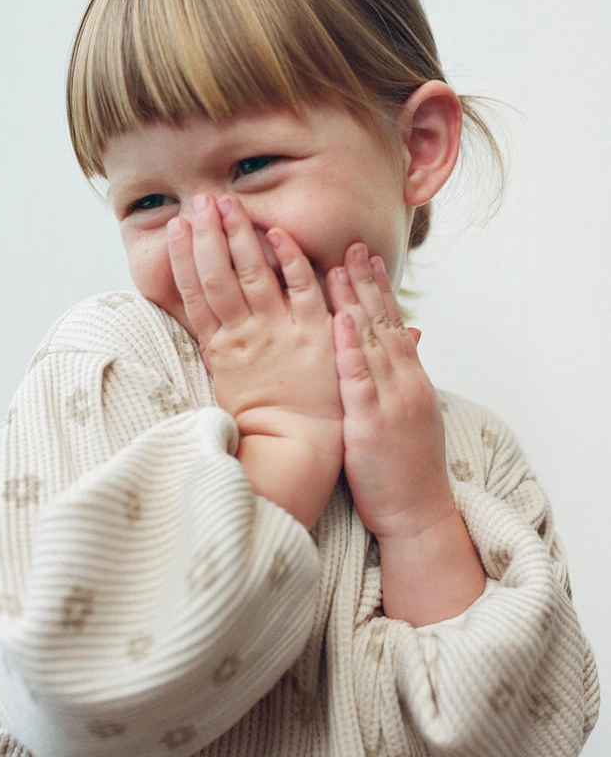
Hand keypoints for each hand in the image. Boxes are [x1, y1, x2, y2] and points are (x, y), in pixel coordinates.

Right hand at [167, 194, 342, 440]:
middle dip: (207, 236)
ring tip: (224, 203)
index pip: (196, 293)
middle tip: (199, 201)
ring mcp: (278, 331)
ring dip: (236, 237)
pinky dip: (290, 259)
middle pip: (219, 276)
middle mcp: (245, 334)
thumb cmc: (264, 422)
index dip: (185, 257)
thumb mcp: (228, 382)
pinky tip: (277, 231)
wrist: (296, 448)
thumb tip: (204, 317)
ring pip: (251, 274)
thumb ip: (219, 346)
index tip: (177, 227)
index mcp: (221, 348)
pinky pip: (301, 288)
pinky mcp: (313, 332)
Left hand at [326, 244, 453, 539]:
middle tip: (351, 243)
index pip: (393, 322)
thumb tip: (406, 338)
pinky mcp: (370, 424)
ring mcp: (389, 401)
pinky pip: (357, 379)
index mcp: (410, 379)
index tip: (366, 255)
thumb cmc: (407, 466)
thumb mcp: (410, 414)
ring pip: (370, 342)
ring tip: (338, 266)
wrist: (418, 513)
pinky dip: (347, 348)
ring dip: (354, 301)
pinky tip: (337, 321)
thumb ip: (403, 374)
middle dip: (365, 281)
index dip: (380, 287)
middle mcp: (403, 382)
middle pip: (383, 322)